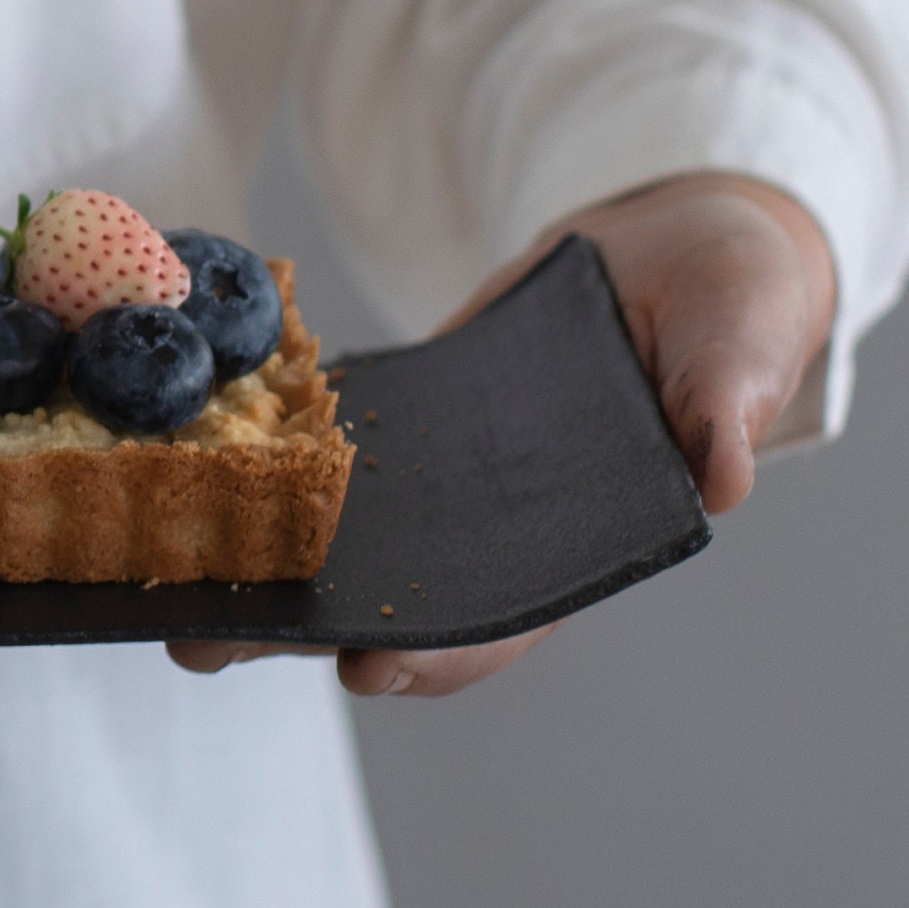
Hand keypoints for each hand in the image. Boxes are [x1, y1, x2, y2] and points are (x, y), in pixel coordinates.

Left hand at [171, 168, 834, 700]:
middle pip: (396, 595)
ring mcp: (449, 475)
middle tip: (203, 640)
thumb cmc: (734, 301)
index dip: (441, 650)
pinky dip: (269, 459)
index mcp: (589, 534)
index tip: (366, 666)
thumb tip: (723, 474)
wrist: (678, 241)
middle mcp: (503, 522)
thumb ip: (729, 404)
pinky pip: (333, 447)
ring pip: (347, 537)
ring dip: (262, 558)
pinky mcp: (413, 416)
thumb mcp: (745, 340)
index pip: (507, 617)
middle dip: (302, 625)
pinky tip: (189, 461)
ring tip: (164, 573)